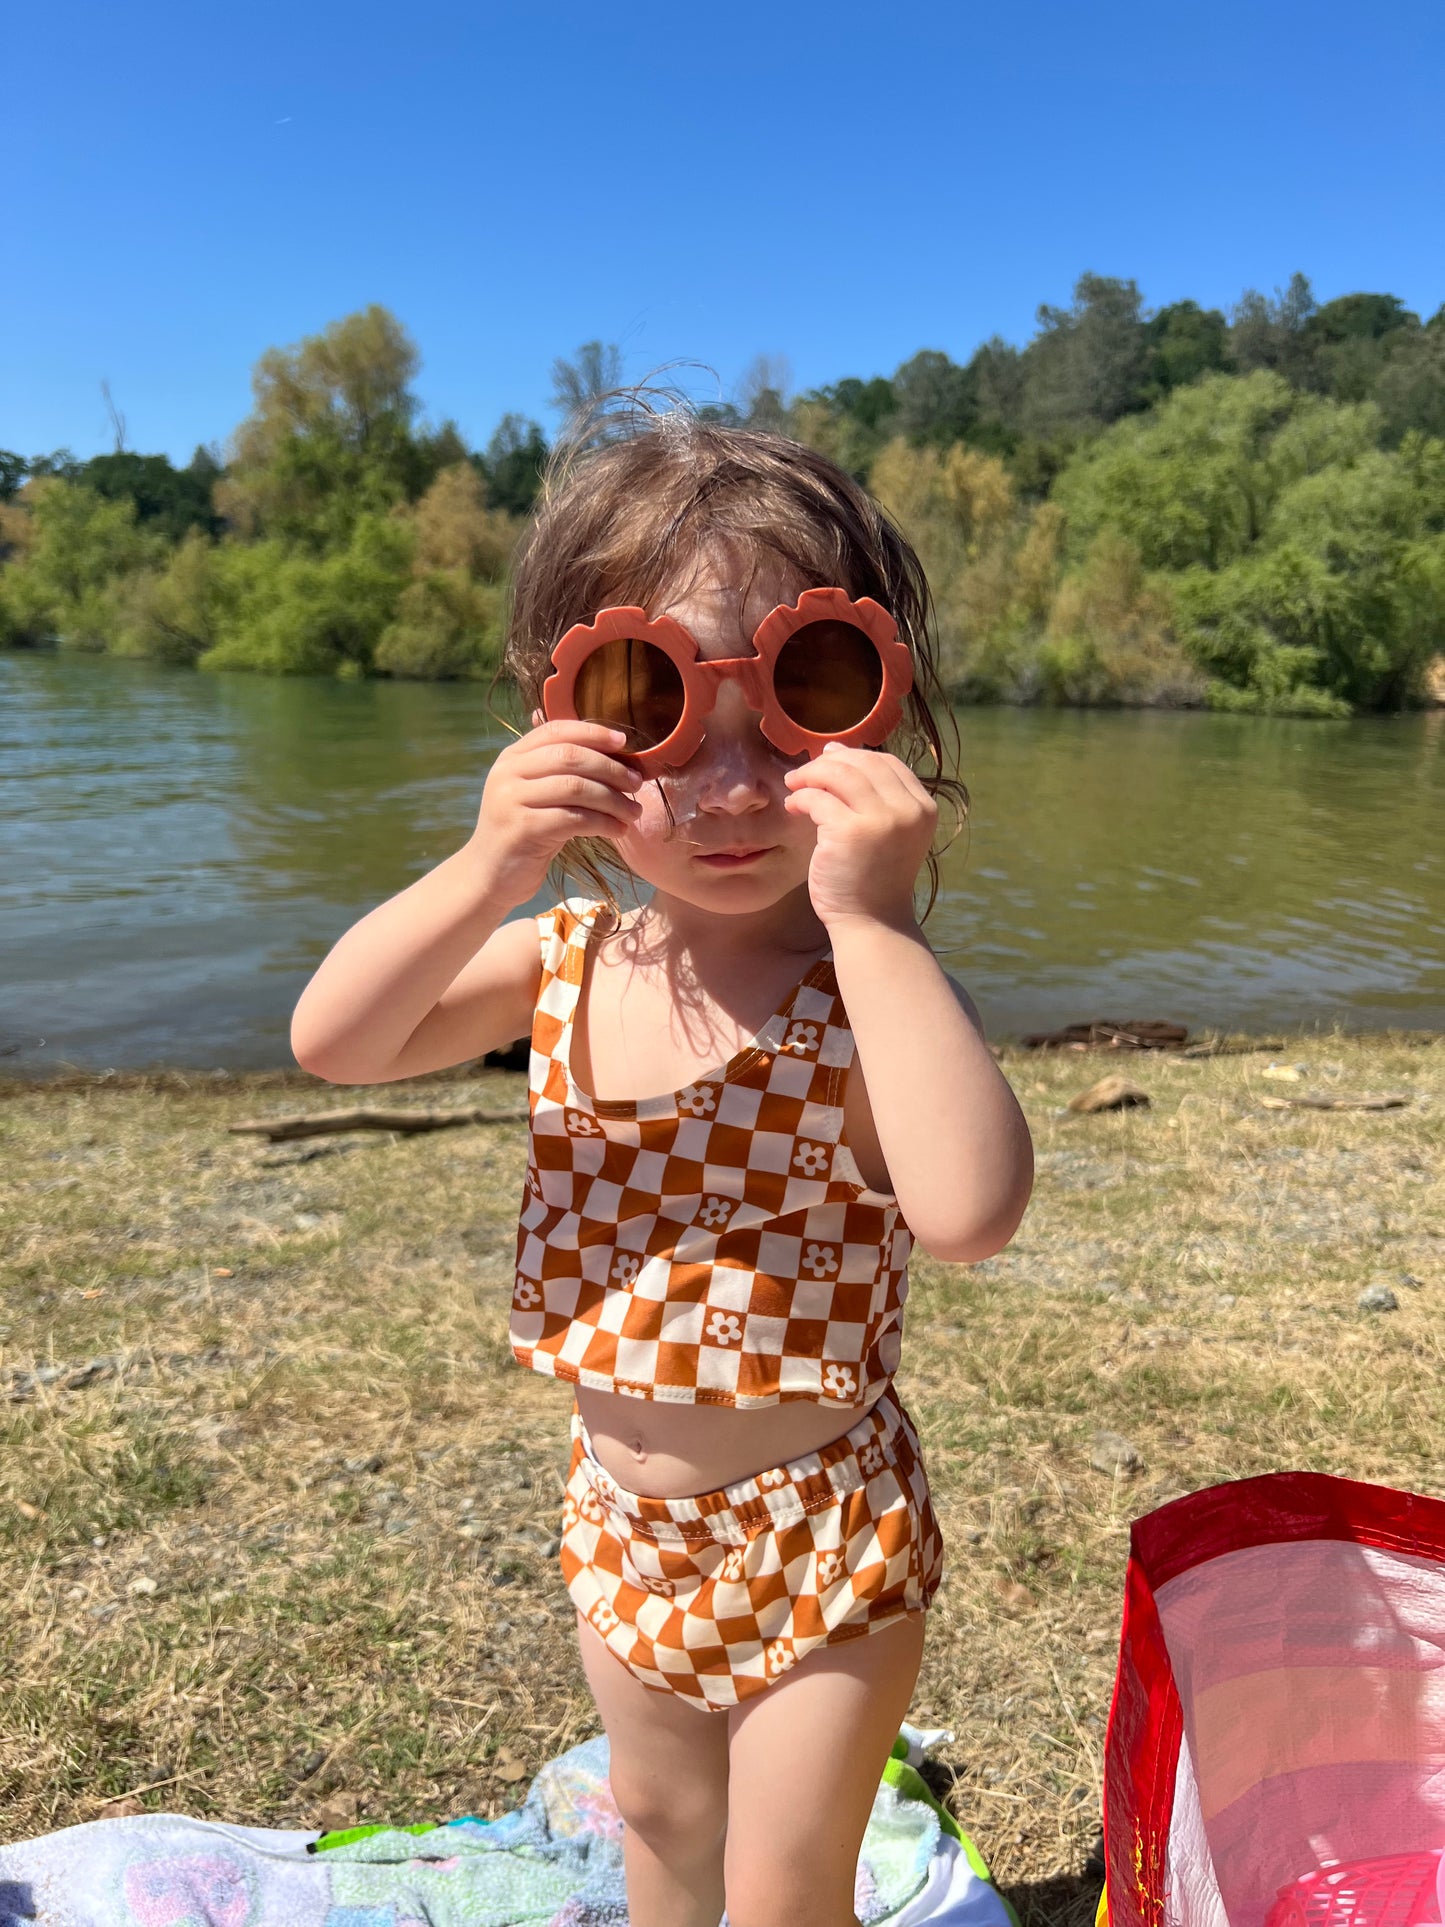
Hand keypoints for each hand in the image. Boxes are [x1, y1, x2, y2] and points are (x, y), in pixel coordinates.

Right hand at [467, 719, 642, 903]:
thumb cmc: (527, 832)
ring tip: (633, 812)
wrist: (491, 875)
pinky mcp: (523, 829)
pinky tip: (618, 830)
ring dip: (613, 799)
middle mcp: (507, 773)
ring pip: (576, 787)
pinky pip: (574, 819)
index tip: (623, 742)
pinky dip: (603, 823)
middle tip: (637, 784)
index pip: (555, 730)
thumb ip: (563, 771)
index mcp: (512, 757)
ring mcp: (511, 800)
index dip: (592, 732)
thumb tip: (616, 750)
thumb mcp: (539, 794)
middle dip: (611, 768)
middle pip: (570, 757)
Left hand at [782, 743, 936, 928]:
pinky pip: (818, 799)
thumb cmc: (874, 879)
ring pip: (840, 774)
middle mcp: (907, 810)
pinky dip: (801, 798)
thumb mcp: (887, 831)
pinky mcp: (850, 832)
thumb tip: (835, 750)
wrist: (872, 922)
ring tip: (794, 785)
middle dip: (829, 763)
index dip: (855, 756)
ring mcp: (881, 820)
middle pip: (864, 763)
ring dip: (811, 775)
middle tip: (804, 774)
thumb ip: (872, 796)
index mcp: (923, 808)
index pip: (888, 763)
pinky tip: (793, 807)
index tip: (829, 760)